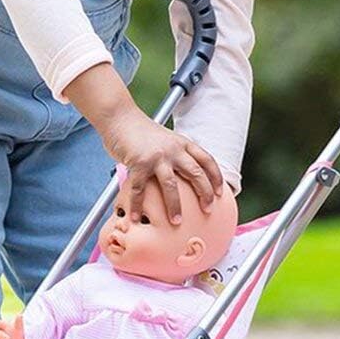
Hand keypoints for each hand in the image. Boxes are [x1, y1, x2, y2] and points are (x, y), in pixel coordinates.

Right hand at [59, 62, 222, 223]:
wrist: (119, 117)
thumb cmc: (140, 131)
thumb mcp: (166, 139)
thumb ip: (175, 154)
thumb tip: (182, 176)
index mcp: (182, 143)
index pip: (207, 160)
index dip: (216, 177)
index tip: (220, 193)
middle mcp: (173, 149)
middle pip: (195, 174)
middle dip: (204, 194)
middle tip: (207, 209)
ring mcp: (156, 156)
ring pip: (171, 185)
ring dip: (175, 206)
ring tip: (176, 221)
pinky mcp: (138, 163)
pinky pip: (140, 189)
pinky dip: (138, 205)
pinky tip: (137, 217)